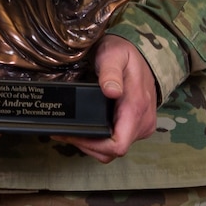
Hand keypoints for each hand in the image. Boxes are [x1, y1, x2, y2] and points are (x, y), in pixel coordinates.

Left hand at [54, 35, 157, 162]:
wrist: (139, 55)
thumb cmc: (125, 54)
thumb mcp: (114, 55)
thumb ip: (111, 72)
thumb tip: (111, 91)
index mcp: (137, 108)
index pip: (118, 145)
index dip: (93, 145)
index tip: (73, 134)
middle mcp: (142, 122)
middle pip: (112, 151)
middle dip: (86, 145)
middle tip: (63, 131)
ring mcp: (141, 126)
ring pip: (112, 150)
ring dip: (91, 145)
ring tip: (70, 131)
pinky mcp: (136, 126)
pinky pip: (116, 141)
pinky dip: (99, 140)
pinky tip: (86, 129)